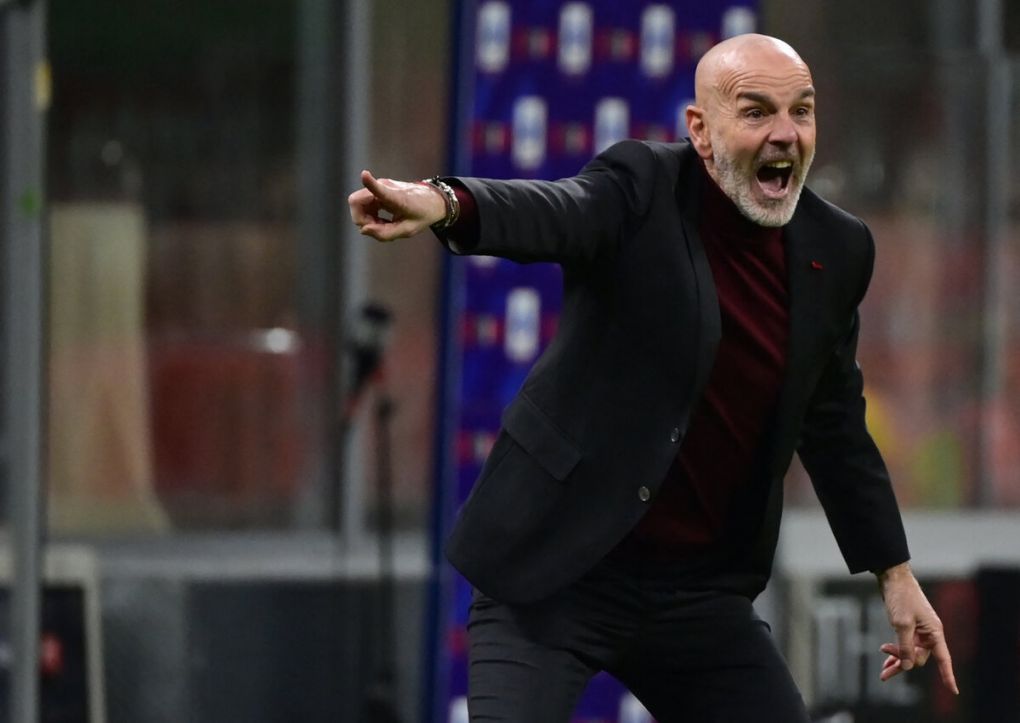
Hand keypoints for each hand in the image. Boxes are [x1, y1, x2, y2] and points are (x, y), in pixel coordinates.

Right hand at [348, 170, 446, 241]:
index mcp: (398, 198)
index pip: (381, 189)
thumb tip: (363, 230)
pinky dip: (368, 216)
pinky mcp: (377, 189)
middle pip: (356, 202)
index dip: (370, 183)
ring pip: (357, 204)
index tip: (364, 174)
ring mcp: (379, 186)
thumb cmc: (421, 214)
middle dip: (361, 220)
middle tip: (378, 228)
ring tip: (383, 224)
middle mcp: (385, 187)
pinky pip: (362, 204)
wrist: (431, 200)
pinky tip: (381, 221)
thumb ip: (386, 234)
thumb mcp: (408, 230)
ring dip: (365, 219)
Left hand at [875, 562, 958, 693]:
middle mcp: (929, 633)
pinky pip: (905, 645)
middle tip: (883, 670)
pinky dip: (896, 652)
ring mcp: (918, 630)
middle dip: (903, 663)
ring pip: (910, 653)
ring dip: (897, 661)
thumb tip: (908, 667)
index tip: (954, 691)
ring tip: (883, 672)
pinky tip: (886, 658)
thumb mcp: (901, 624)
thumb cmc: (901, 597)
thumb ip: (905, 647)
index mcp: (934, 632)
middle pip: (919, 657)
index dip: (948, 675)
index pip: (943, 659)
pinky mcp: (909, 627)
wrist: (893, 577)